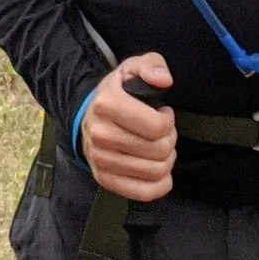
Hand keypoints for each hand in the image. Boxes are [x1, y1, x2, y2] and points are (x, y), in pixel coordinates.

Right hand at [82, 54, 174, 202]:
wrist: (89, 115)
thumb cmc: (118, 92)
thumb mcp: (133, 69)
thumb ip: (152, 66)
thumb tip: (164, 80)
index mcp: (107, 104)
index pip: (157, 126)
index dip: (168, 120)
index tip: (161, 114)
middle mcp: (100, 134)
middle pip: (159, 150)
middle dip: (169, 140)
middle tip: (161, 132)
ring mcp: (100, 159)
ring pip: (155, 172)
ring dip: (166, 160)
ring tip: (157, 147)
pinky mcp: (104, 179)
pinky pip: (143, 193)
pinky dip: (160, 185)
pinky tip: (159, 172)